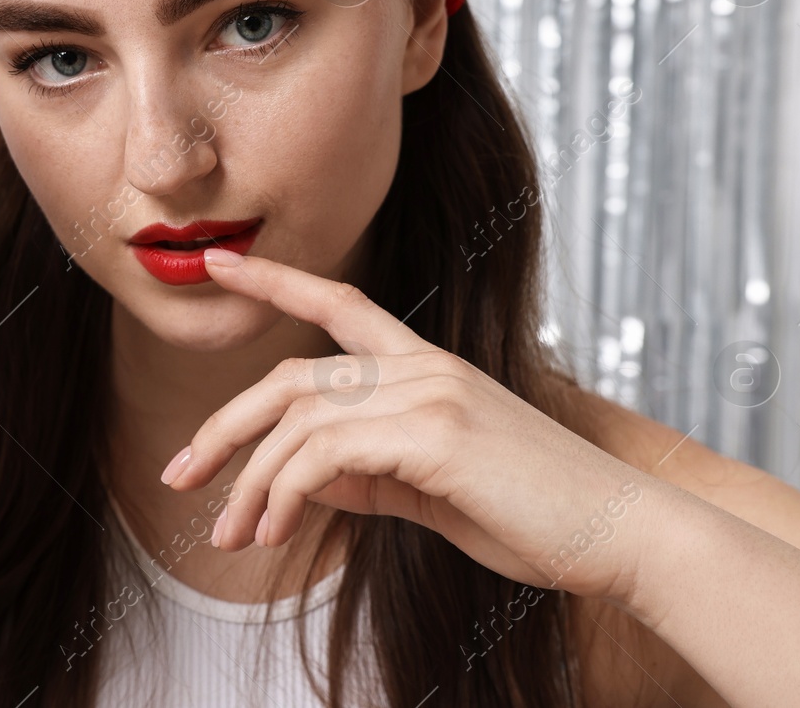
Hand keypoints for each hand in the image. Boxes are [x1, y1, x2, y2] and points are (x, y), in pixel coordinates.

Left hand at [164, 249, 659, 603]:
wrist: (622, 536)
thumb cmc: (535, 517)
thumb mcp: (434, 490)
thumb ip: (368, 474)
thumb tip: (299, 479)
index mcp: (426, 367)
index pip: (337, 305)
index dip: (275, 280)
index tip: (219, 262)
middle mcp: (422, 367)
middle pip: (290, 377)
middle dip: (223, 426)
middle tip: (177, 475)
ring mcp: (430, 393)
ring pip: (297, 421)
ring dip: (249, 484)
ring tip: (228, 538)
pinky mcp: (434, 434)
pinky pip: (324, 455)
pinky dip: (284, 494)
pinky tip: (275, 533)